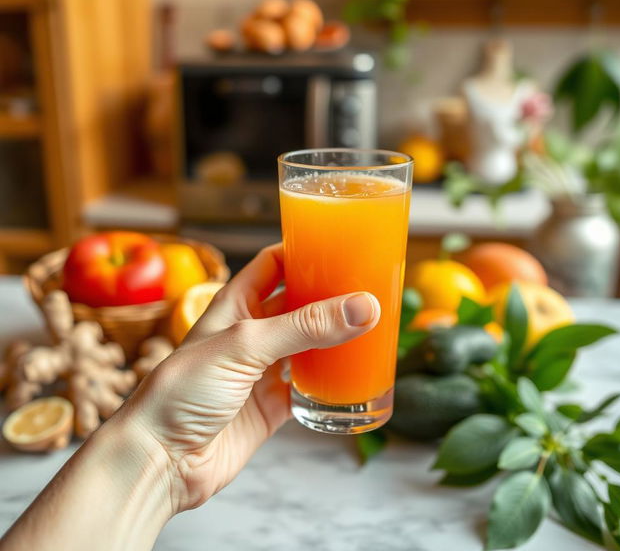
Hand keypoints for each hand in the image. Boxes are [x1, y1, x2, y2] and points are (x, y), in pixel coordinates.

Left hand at [118, 244, 380, 513]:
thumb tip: (362, 306)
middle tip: (370, 288)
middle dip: (330, 296)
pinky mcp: (272, 405)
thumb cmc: (184, 390)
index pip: (275, 263)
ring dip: (335, 338)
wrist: (160, 460)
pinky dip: (331, 383)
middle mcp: (251, 333)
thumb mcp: (245, 345)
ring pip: (309, 345)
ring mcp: (262, 370)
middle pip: (299, 303)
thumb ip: (304, 326)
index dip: (304, 250)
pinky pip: (310, 388)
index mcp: (236, 303)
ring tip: (374, 327)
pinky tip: (353, 377)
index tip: (342, 245)